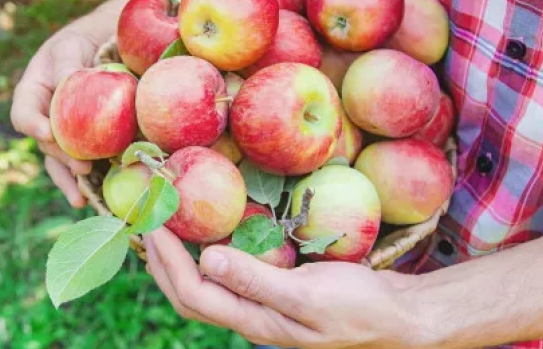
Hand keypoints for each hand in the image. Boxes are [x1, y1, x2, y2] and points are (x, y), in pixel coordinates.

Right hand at [10, 26, 100, 207]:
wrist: (96, 48)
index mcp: (31, 97)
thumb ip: (66, 65)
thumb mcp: (69, 48)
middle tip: (82, 166)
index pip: (24, 116)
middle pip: (46, 145)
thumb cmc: (76, 45)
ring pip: (59, 162)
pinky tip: (91, 199)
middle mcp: (42, 120)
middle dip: (62, 158)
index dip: (34, 127)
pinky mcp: (80, 143)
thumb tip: (70, 81)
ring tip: (81, 198)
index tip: (47, 133)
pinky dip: (86, 182)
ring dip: (70, 180)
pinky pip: (79, 163)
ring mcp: (60, 135)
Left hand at [143, 228, 425, 348]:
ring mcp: (260, 308)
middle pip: (186, 296)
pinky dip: (205, 255)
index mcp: (253, 321)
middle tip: (143, 220)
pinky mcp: (272, 294)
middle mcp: (249, 318)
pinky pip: (226, 276)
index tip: (151, 222)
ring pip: (203, 288)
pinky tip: (208, 235)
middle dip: (159, 261)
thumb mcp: (309, 294)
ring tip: (163, 227)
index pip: (192, 293)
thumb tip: (206, 259)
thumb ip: (257, 280)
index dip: (166, 259)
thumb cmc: (360, 308)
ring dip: (177, 259)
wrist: (399, 319)